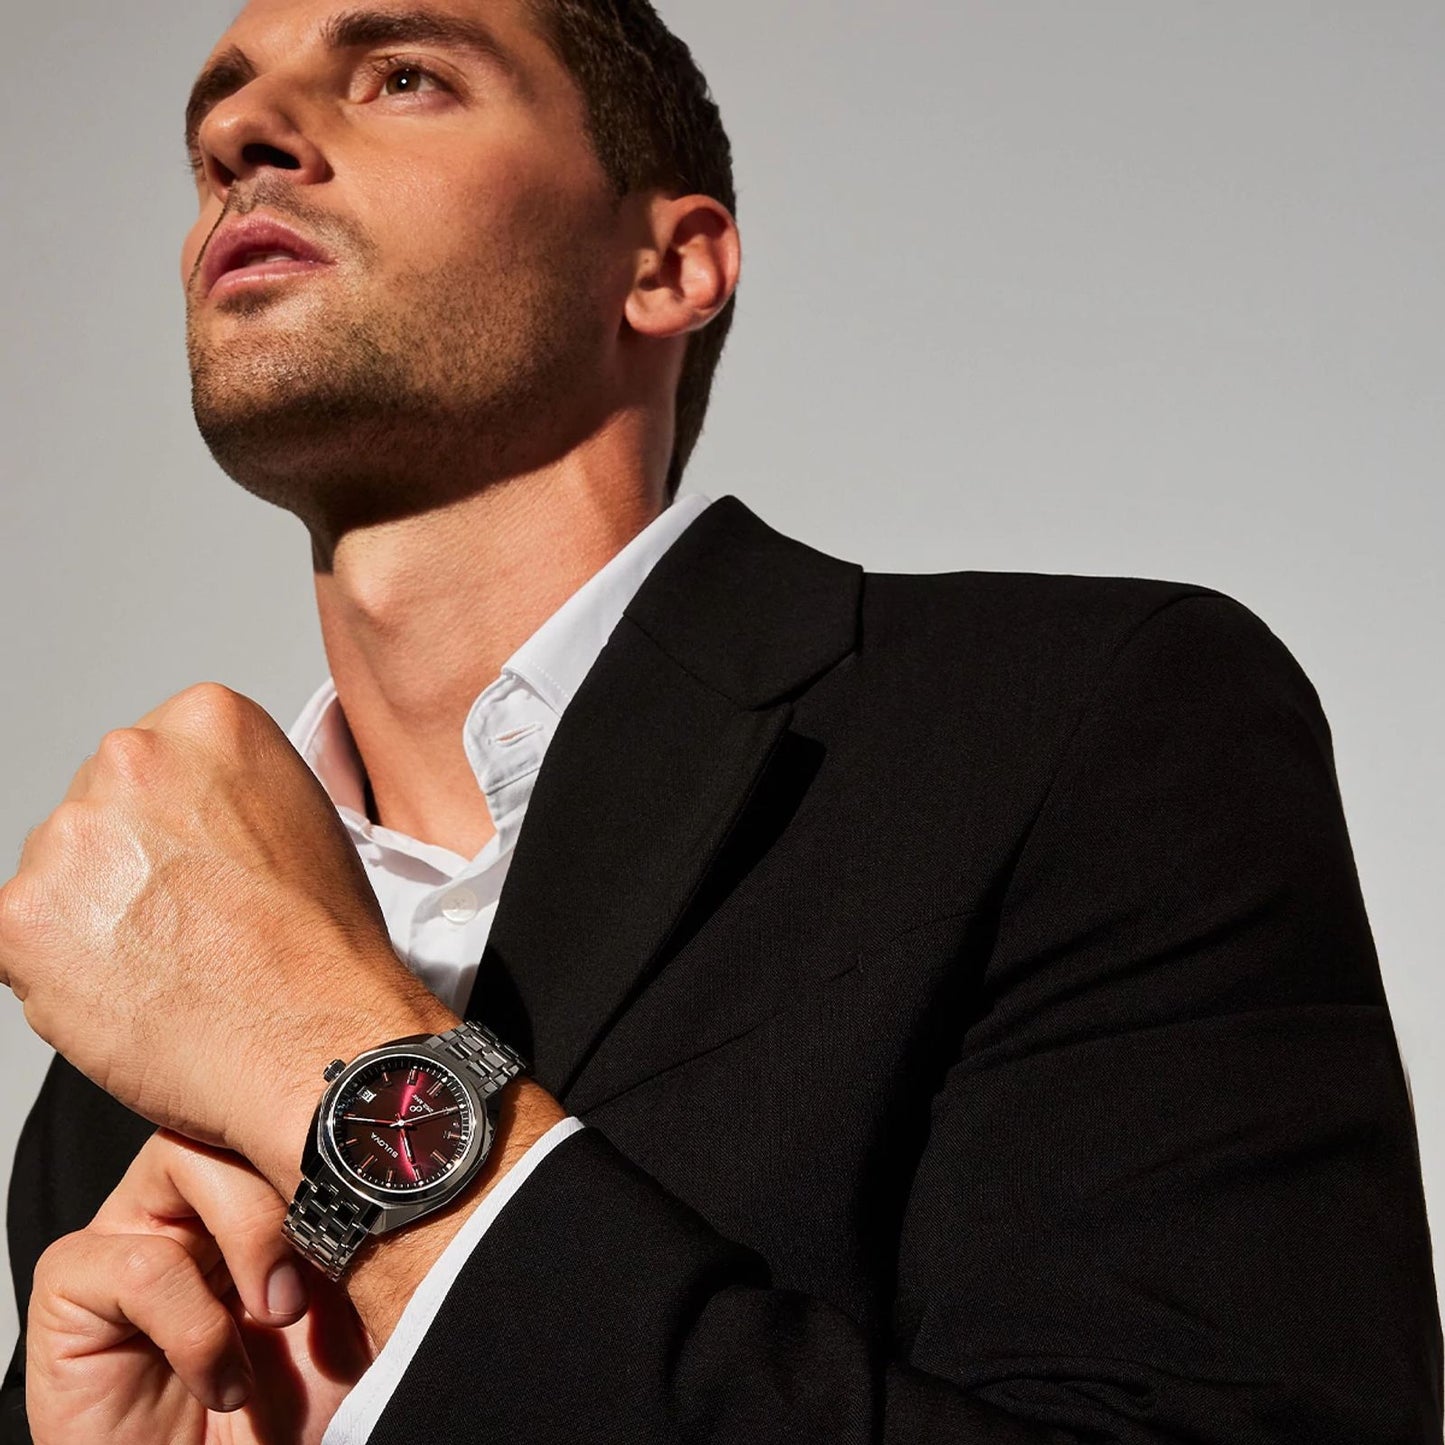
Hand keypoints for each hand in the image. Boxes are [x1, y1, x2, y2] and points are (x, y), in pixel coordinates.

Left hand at [0, 682, 456, 1187]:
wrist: (313, 1034)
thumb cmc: (323, 941)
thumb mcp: (305, 813)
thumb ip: (227, 788)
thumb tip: (185, 812)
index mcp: (207, 720)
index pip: (155, 757)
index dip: (178, 819)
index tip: (200, 858)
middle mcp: (131, 758)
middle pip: (99, 805)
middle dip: (127, 858)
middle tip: (185, 915)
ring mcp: (71, 835)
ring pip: (58, 870)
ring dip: (92, 911)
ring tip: (165, 958)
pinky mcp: (21, 914)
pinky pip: (22, 937)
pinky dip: (61, 967)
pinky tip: (129, 986)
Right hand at [26, 1128, 371, 1444]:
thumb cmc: (290, 1412)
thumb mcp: (353, 1304)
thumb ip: (356, 1225)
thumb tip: (388, 1159)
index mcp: (256, 1186)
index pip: (282, 1104)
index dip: (328, 1130)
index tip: (377, 1189)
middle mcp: (188, 1198)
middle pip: (234, 1112)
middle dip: (292, 1173)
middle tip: (330, 1259)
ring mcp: (129, 1234)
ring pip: (182, 1156)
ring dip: (250, 1238)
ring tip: (279, 1320)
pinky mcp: (72, 1288)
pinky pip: (133, 1263)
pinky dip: (193, 1325)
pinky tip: (224, 1379)